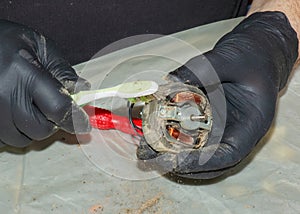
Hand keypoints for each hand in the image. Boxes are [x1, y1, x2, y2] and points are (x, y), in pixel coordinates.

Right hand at [0, 20, 90, 147]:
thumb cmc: (5, 40)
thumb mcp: (39, 45)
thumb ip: (62, 69)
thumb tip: (83, 90)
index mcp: (24, 74)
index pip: (58, 108)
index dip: (75, 120)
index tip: (84, 125)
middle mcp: (4, 95)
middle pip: (41, 129)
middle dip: (51, 122)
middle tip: (47, 106)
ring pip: (22, 139)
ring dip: (31, 128)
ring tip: (26, 105)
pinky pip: (4, 139)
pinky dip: (14, 131)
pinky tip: (12, 112)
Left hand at [137, 12, 297, 178]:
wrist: (256, 54)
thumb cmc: (251, 56)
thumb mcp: (230, 58)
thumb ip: (202, 69)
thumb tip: (168, 82)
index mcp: (252, 123)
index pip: (230, 154)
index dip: (202, 162)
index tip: (175, 160)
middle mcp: (238, 133)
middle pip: (212, 163)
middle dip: (182, 166)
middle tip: (153, 160)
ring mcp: (224, 131)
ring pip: (200, 156)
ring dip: (174, 159)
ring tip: (147, 152)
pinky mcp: (211, 124)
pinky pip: (194, 140)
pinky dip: (174, 142)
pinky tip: (154, 137)